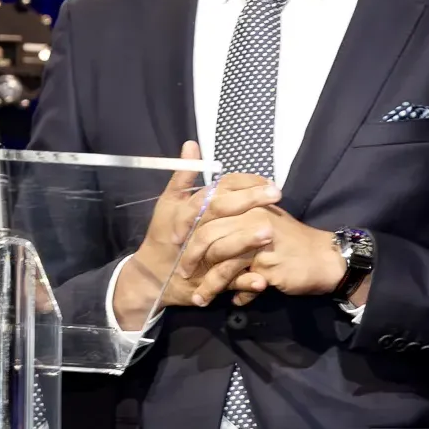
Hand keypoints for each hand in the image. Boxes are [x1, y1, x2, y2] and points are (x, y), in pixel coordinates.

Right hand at [108, 141, 282, 328]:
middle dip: (248, 201)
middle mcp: (194, 231)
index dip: (242, 184)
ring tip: (270, 232)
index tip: (268, 181)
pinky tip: (262, 280)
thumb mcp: (169, 203)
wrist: (152, 276)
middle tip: (276, 194)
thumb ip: (183, 176)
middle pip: (219, 211)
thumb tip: (191, 145)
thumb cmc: (164, 234)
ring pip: (222, 247)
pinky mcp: (205, 283)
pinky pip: (225, 283)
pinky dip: (243, 283)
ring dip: (245, 240)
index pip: (215, 190)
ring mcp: (200, 257)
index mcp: (188, 211)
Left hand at [189, 205, 346, 305]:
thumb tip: (200, 226)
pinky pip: (243, 284)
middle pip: (208, 236)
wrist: (325, 259)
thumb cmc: (289, 240)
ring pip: (223, 265)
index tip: (172, 241)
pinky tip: (234, 301)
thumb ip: (234, 219)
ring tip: (199, 298)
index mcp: (247, 204)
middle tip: (182, 272)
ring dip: (209, 285)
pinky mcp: (268, 267)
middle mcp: (251, 219)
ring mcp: (259, 244)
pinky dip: (238, 294)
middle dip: (191, 257)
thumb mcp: (261, 220)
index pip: (206, 211)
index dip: (186, 226)